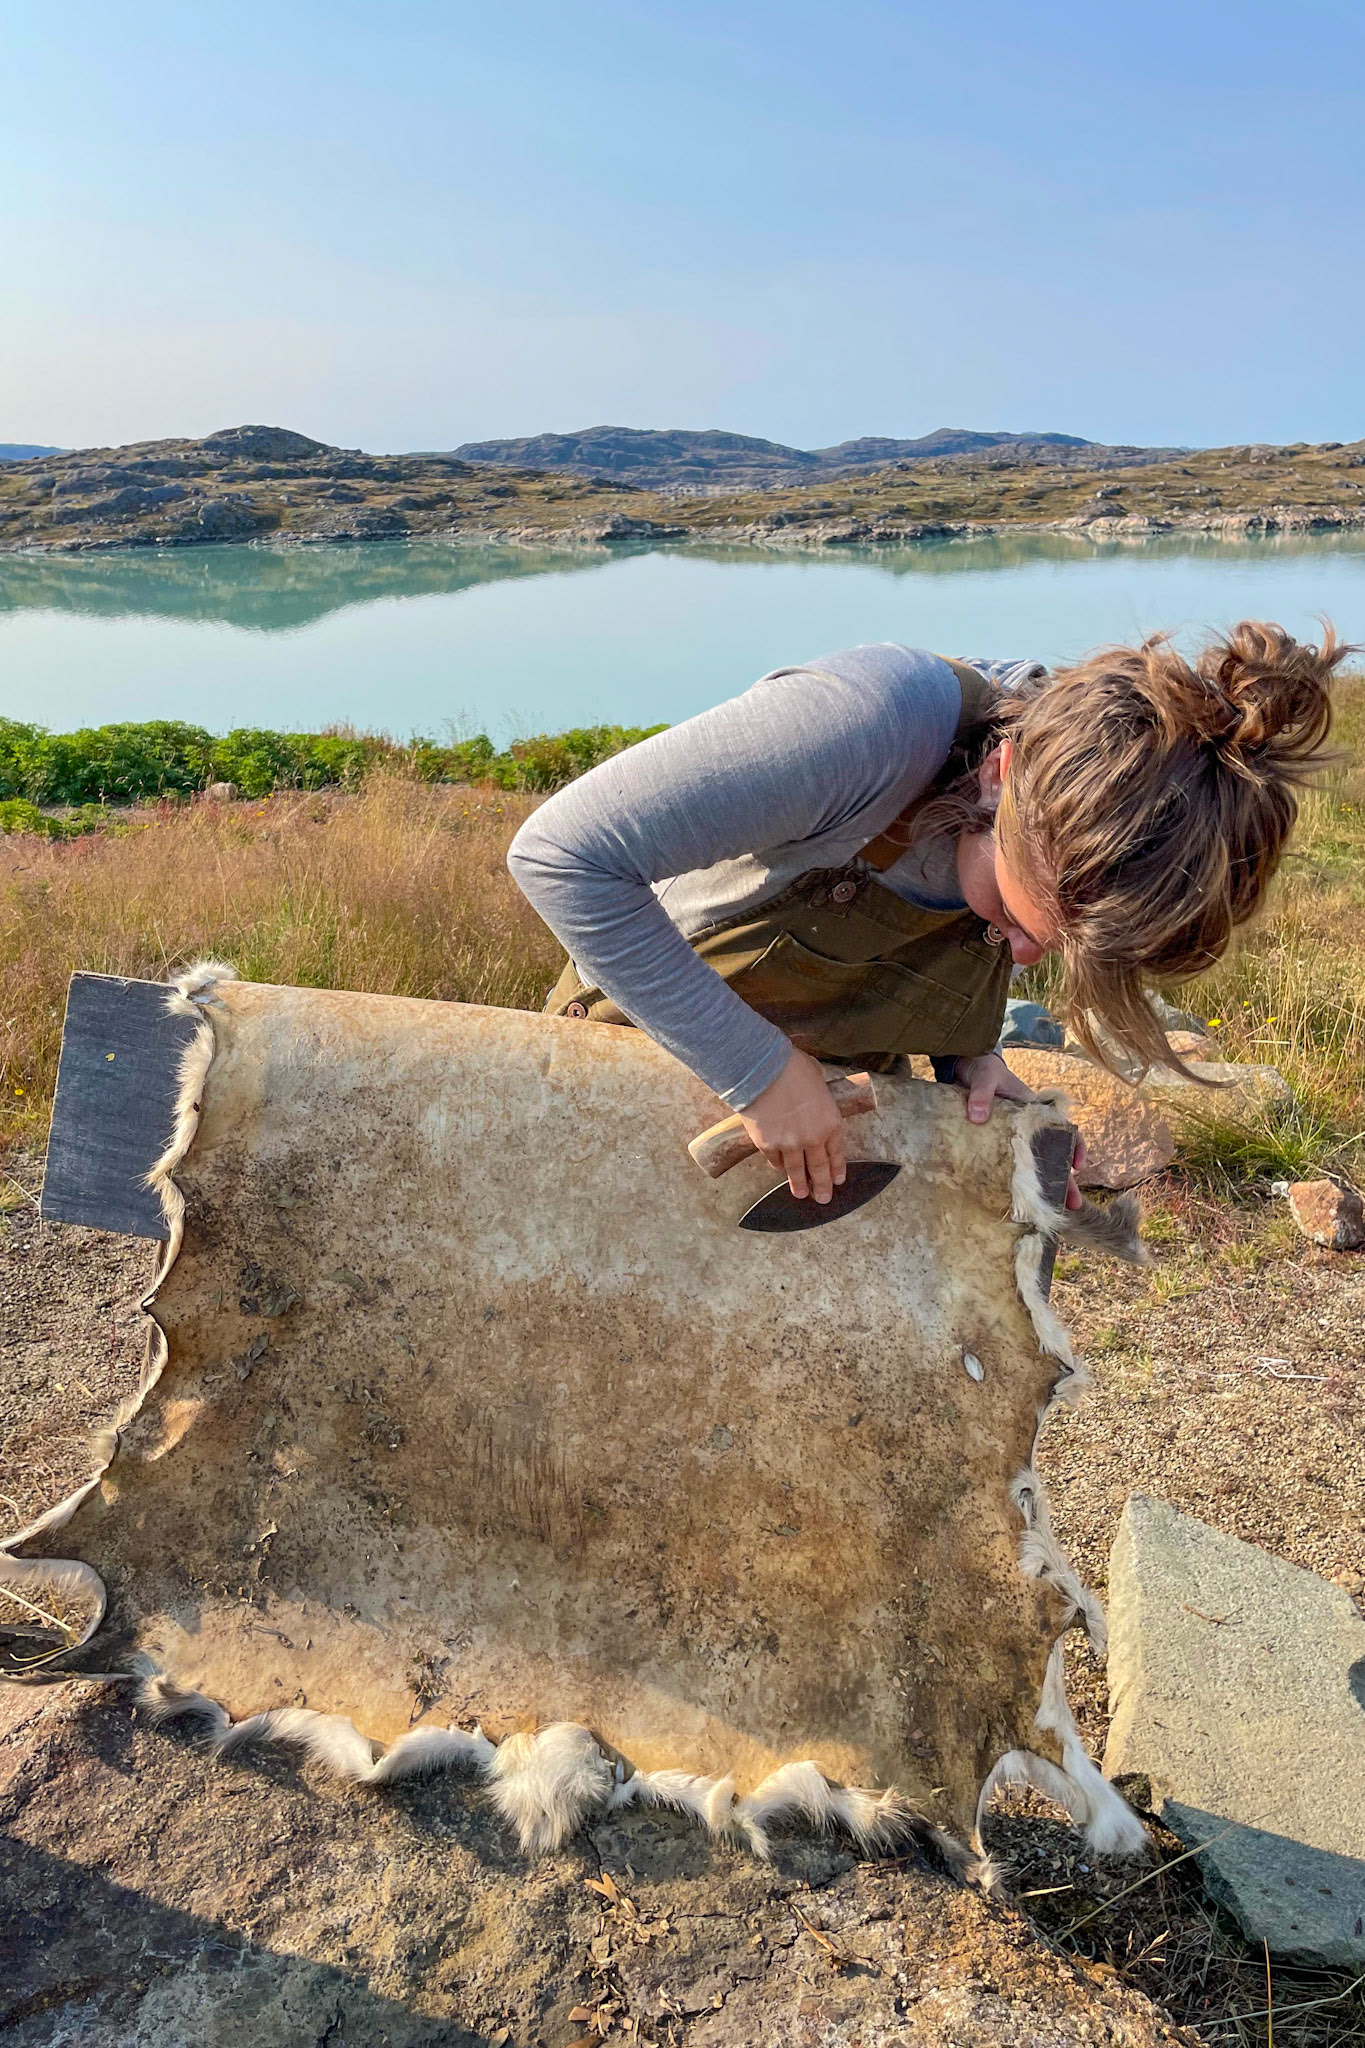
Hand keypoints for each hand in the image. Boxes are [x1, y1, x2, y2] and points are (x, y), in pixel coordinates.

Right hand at [739, 1048, 847, 1202]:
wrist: (761, 1069)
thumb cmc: (791, 1067)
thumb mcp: (816, 1078)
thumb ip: (818, 1095)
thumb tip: (812, 1095)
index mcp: (830, 1122)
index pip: (836, 1152)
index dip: (837, 1169)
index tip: (837, 1180)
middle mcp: (813, 1138)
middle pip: (819, 1168)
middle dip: (822, 1186)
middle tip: (823, 1198)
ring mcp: (789, 1144)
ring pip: (796, 1171)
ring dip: (799, 1184)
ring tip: (801, 1194)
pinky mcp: (767, 1145)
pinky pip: (774, 1160)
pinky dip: (778, 1165)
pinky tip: (779, 1169)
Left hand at [954, 1053, 1085, 1209]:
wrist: (968, 1068)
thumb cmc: (984, 1071)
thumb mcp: (984, 1078)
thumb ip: (982, 1094)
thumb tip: (977, 1116)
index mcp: (1037, 1110)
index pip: (1065, 1129)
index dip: (1076, 1147)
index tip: (1077, 1165)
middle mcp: (1031, 1127)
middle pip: (1054, 1155)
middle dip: (1066, 1180)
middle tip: (1073, 1205)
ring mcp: (1016, 1137)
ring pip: (1036, 1163)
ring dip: (1045, 1185)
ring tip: (1051, 1210)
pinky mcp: (999, 1143)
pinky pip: (1013, 1164)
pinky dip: (1018, 1181)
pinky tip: (1019, 1199)